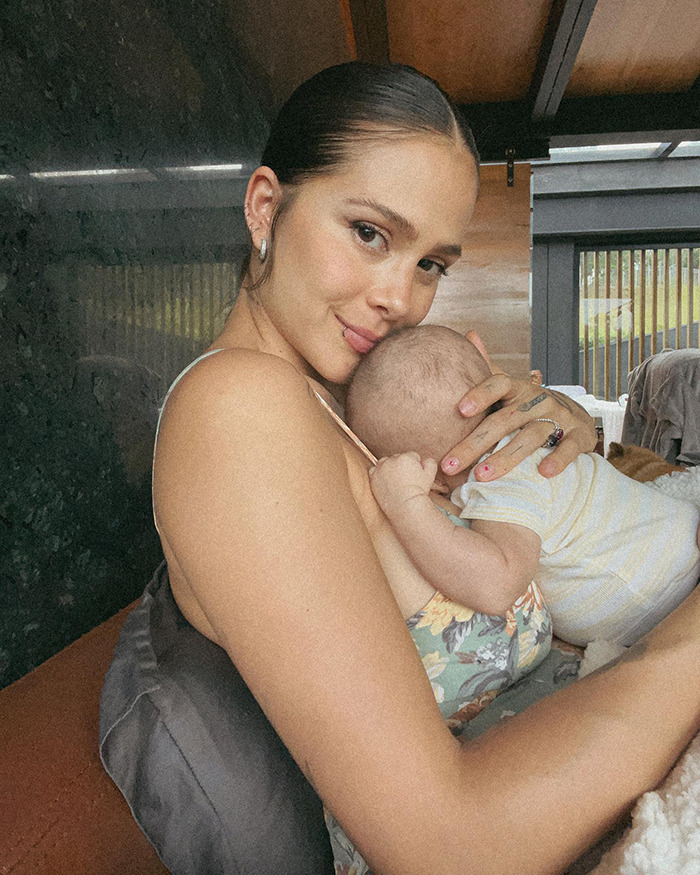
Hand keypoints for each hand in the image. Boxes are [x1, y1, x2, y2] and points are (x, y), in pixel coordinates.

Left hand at [369, 452, 436, 517]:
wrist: (405, 506)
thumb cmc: (418, 492)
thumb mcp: (430, 475)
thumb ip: (429, 463)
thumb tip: (424, 461)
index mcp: (407, 457)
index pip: (412, 456)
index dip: (416, 465)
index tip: (415, 475)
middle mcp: (392, 459)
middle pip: (399, 458)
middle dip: (402, 466)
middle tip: (406, 479)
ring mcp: (381, 468)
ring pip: (386, 462)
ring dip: (390, 467)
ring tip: (396, 480)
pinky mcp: (373, 477)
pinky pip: (374, 470)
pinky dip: (378, 473)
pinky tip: (385, 481)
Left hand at [440, 331, 595, 481]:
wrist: (576, 417)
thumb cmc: (529, 405)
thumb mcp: (510, 386)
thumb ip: (488, 367)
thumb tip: (468, 334)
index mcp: (517, 389)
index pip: (498, 384)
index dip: (480, 394)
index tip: (459, 410)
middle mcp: (536, 400)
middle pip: (504, 420)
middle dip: (474, 444)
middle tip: (450, 465)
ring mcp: (558, 417)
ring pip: (530, 437)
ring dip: (505, 458)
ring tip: (481, 477)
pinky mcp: (577, 436)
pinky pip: (567, 448)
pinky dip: (557, 459)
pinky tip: (542, 473)